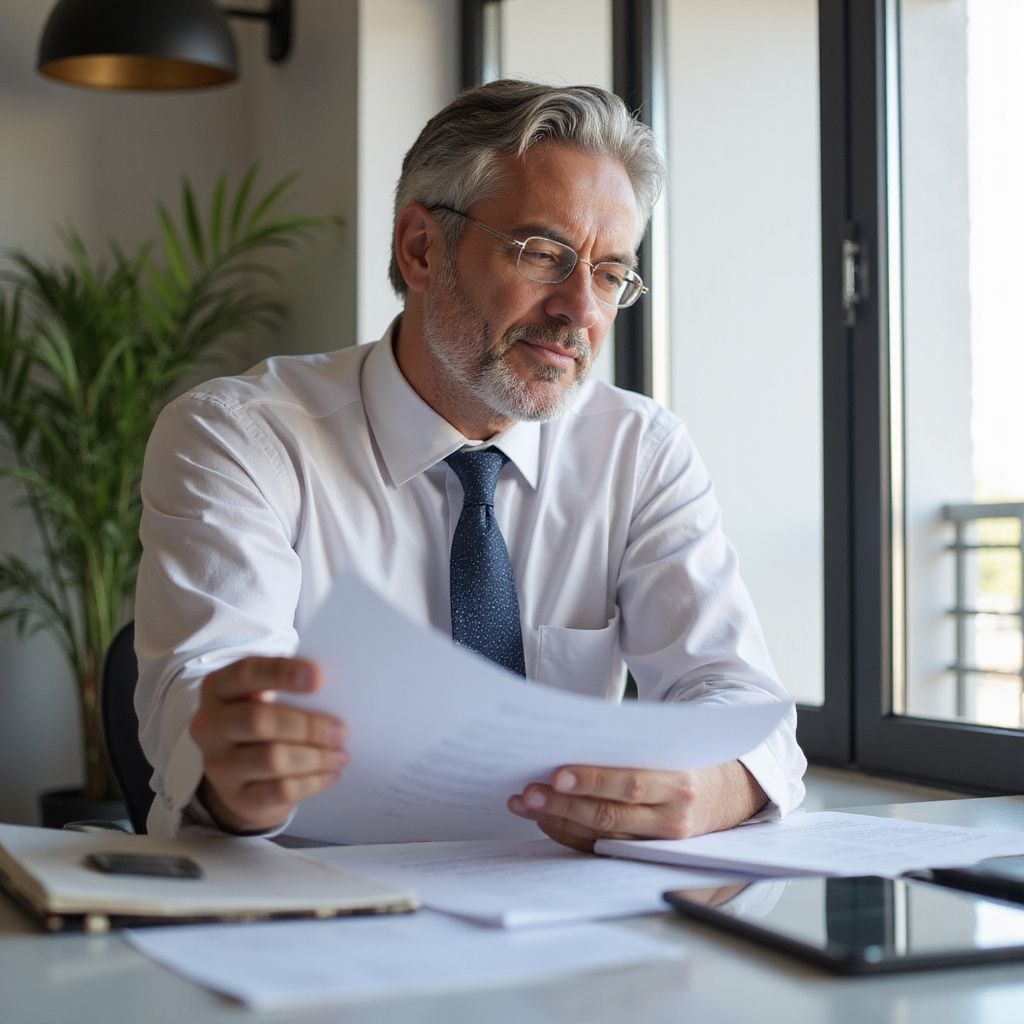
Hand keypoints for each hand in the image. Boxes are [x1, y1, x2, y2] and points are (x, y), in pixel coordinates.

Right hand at [189, 656, 347, 832]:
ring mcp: (219, 765)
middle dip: (308, 726)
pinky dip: (313, 781)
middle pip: (259, 721)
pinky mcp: (237, 797)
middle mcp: (210, 725)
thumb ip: (290, 691)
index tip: (319, 677)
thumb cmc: (263, 724)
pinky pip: (280, 790)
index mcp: (218, 688)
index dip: (282, 672)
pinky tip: (331, 773)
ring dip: (316, 756)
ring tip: (341, 754)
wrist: (241, 777)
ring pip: (272, 759)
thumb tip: (335, 694)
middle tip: (341, 731)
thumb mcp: (266, 699)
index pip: (246, 673)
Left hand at [507, 760, 766, 852]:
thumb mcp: (671, 747)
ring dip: (558, 820)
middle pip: (608, 815)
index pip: (630, 784)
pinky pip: (601, 849)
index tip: (557, 774)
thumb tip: (573, 740)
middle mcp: (671, 819)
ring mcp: (658, 843)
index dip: (592, 781)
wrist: (731, 794)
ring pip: (600, 836)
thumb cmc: (689, 760)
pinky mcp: (646, 855)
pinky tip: (544, 819)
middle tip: (528, 792)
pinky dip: (569, 835)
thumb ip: (631, 747)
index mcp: (679, 784)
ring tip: (525, 804)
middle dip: (563, 804)